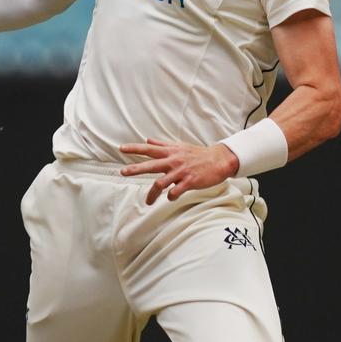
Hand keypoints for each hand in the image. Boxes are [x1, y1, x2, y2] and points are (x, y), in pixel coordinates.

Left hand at [120, 138, 239, 204]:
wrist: (218, 160)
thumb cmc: (198, 154)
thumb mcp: (179, 146)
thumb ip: (162, 145)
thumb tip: (148, 139)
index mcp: (170, 152)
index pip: (149, 148)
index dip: (135, 148)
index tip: (121, 148)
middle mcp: (173, 161)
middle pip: (151, 165)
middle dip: (135, 169)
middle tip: (123, 172)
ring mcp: (181, 172)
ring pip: (161, 183)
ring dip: (152, 194)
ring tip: (148, 202)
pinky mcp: (189, 181)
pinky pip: (176, 192)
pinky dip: (171, 197)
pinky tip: (171, 198)